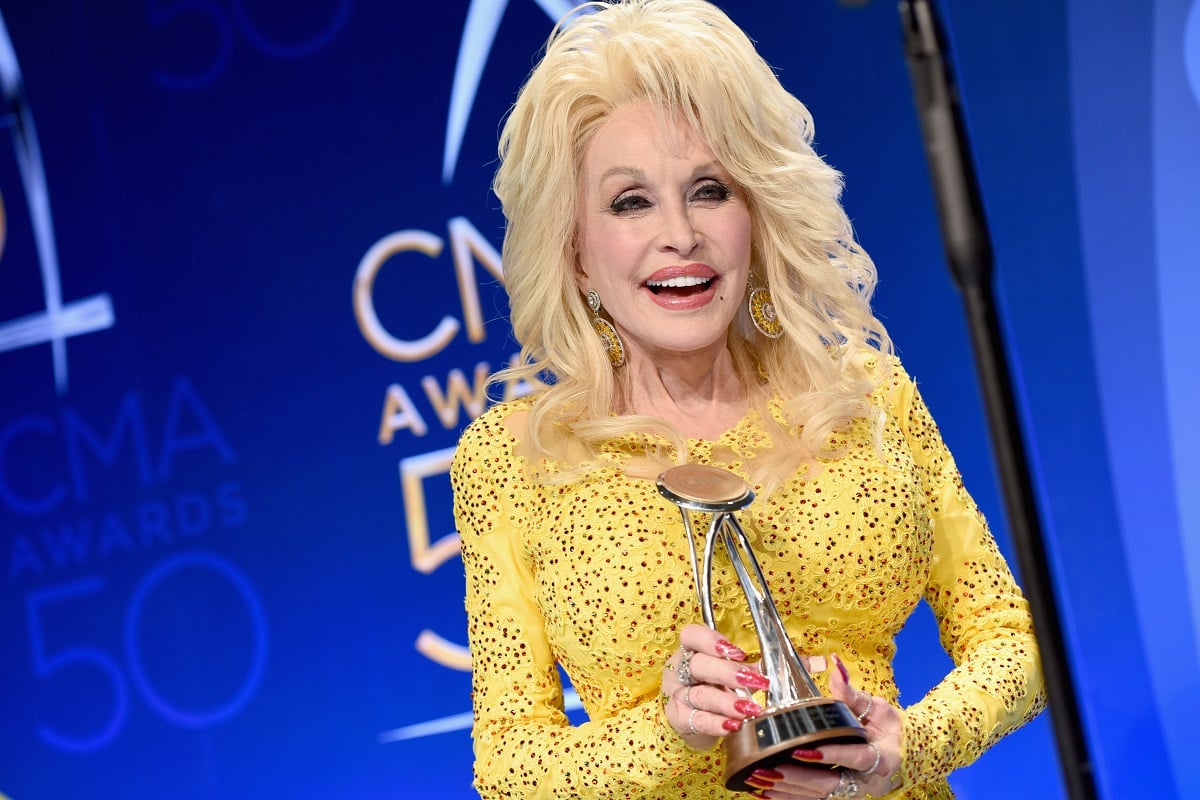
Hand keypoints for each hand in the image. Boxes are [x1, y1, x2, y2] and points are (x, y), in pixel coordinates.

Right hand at [661, 623, 769, 747]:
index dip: (710, 641)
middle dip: (726, 672)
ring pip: (699, 695)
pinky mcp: (679, 719)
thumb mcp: (729, 673)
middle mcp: (680, 670)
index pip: (691, 636)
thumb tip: (779, 665)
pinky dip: (716, 723)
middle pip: (697, 665)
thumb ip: (748, 668)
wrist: (699, 720)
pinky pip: (697, 721)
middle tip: (752, 680)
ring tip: (749, 708)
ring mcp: (677, 695)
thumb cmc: (715, 688)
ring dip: (726, 702)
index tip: (738, 653)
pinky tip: (734, 725)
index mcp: (691, 651)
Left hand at [742, 654, 902, 798]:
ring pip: (820, 795)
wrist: (897, 750)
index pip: (857, 757)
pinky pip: (813, 799)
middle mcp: (868, 780)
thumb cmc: (885, 726)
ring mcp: (852, 790)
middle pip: (832, 783)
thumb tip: (835, 664)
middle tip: (772, 768)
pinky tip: (767, 792)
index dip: (832, 754)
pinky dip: (790, 796)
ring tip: (761, 778)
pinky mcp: (839, 794)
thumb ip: (851, 692)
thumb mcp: (875, 707)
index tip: (805, 749)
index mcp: (883, 756)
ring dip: (789, 789)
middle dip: (799, 777)